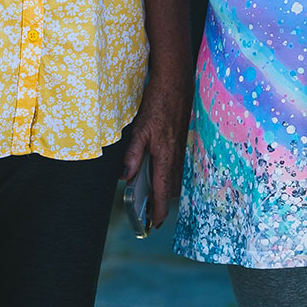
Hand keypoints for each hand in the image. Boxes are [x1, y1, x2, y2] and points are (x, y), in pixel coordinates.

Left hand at [122, 73, 191, 227]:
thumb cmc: (158, 103)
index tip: (154, 224)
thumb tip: (125, 176)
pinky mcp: (180, 142)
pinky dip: (168, 177)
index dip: (159, 210)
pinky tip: (158, 174)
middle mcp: (176, 156)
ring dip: (165, 191)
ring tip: (152, 199)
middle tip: (149, 214)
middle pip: (170, 189)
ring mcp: (180, 149)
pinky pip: (176, 167)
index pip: (163, 192)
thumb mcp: (140, 129)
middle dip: (161, 204)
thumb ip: (134, 154)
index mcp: (166, 156)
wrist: (176, 83)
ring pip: (174, 179)